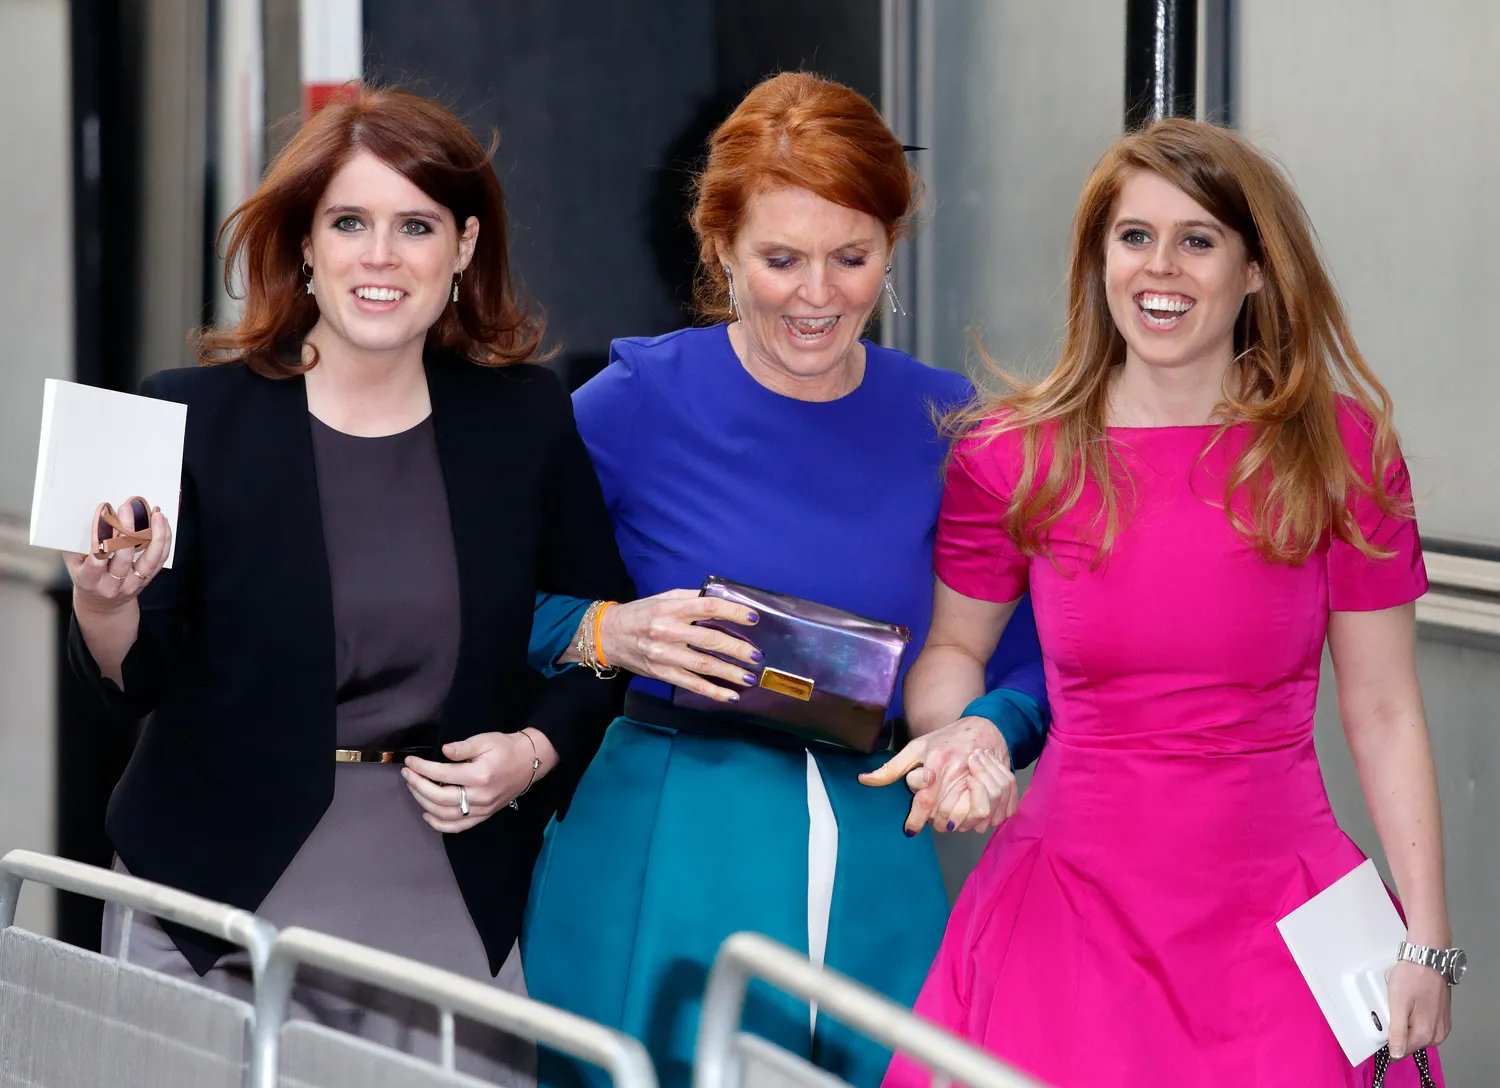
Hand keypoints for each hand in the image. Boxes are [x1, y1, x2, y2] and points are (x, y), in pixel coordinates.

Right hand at [67, 503, 171, 613]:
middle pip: (124, 557)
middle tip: (127, 507)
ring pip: (149, 560)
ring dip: (155, 535)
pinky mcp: (147, 581)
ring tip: (156, 514)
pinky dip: (164, 541)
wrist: (102, 605)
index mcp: (89, 580)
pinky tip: (163, 525)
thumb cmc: (85, 577)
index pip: (96, 557)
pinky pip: (160, 561)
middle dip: (127, 530)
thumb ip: (78, 544)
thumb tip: (86, 515)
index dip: (100, 534)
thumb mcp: (74, 564)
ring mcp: (133, 584)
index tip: (103, 511)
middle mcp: (112, 585)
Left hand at [401, 729, 556, 832]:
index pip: (442, 774)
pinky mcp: (484, 816)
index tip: (410, 761)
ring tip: (414, 788)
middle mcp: (480, 796)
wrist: (529, 762)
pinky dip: (439, 824)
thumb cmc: (505, 748)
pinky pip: (458, 826)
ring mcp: (482, 809)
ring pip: (445, 814)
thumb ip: (463, 747)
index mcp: (479, 775)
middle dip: (418, 785)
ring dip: (424, 802)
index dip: (422, 768)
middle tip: (407, 774)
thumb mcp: (485, 740)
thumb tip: (443, 752)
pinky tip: (427, 814)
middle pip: (439, 797)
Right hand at [597, 589, 760, 701]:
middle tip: (756, 656)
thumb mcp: (664, 598)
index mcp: (671, 608)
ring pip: (703, 665)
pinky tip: (730, 695)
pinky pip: (691, 684)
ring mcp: (665, 655)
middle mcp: (668, 631)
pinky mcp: (662, 673)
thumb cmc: (641, 613)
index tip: (753, 618)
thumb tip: (724, 600)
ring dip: (729, 673)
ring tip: (749, 677)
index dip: (733, 612)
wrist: (608, 635)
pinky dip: (713, 691)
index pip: (708, 607)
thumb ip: (692, 599)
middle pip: (709, 639)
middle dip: (737, 648)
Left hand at [859, 716, 1013, 834]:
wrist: (986, 727)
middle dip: (938, 821)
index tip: (910, 830)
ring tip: (952, 814)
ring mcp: (983, 780)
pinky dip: (979, 820)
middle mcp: (960, 772)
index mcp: (938, 762)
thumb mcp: (916, 748)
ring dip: (959, 824)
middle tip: (935, 814)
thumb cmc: (947, 739)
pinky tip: (971, 811)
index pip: (925, 800)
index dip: (917, 818)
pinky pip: (990, 818)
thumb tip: (862, 780)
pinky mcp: (1000, 789)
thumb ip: (891, 768)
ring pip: (969, 822)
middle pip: (946, 817)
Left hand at [1385, 959, 1451, 1059]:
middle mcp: (1437, 1034)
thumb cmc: (1412, 977)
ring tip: (1403, 1003)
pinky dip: (1414, 1018)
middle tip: (1392, 1008)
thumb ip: (1397, 1031)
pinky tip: (1411, 1004)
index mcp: (1426, 1034)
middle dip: (1398, 1030)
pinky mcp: (1441, 1019)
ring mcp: (1441, 1027)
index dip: (1388, 1043)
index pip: (1402, 1051)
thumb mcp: (1398, 1004)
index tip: (1382, 1030)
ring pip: (1416, 1034)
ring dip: (1406, 1024)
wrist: (1428, 959)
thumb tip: (1396, 1054)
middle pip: (1409, 1043)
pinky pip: (1423, 1025)